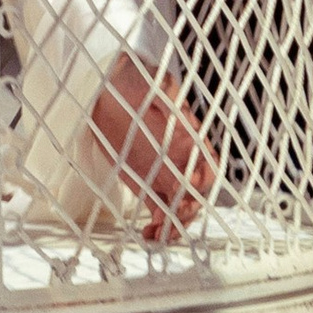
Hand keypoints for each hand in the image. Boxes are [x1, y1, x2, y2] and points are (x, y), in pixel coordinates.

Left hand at [90, 49, 217, 241]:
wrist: (105, 85)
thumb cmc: (134, 78)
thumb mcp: (151, 81)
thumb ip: (165, 95)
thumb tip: (178, 108)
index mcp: (188, 136)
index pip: (206, 167)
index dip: (199, 181)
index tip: (184, 188)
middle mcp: (181, 158)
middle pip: (196, 194)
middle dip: (186, 210)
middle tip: (167, 217)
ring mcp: (164, 172)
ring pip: (180, 207)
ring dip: (173, 224)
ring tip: (154, 234)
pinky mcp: (147, 183)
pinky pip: (160, 210)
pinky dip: (159, 226)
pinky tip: (147, 233)